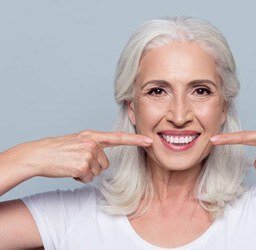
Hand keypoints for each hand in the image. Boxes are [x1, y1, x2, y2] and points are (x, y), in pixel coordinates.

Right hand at [11, 130, 152, 182]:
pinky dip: (80, 178)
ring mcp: (88, 154)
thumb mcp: (78, 141)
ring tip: (72, 164)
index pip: (118, 137)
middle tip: (77, 161)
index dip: (135, 140)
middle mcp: (92, 143)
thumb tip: (104, 158)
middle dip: (93, 166)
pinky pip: (89, 178)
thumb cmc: (58, 150)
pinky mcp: (83, 165)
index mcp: (92, 135)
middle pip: (105, 163)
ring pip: (97, 171)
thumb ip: (93, 145)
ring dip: (86, 172)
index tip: (149, 141)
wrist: (39, 155)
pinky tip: (69, 170)